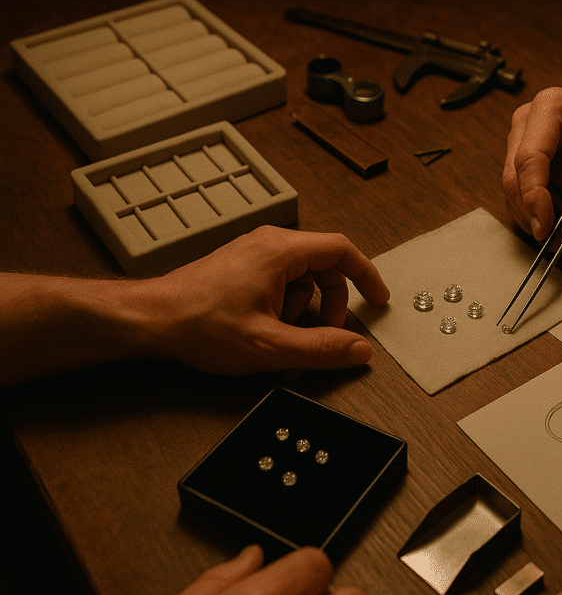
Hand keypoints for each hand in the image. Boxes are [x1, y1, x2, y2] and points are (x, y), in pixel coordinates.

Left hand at [140, 226, 389, 374]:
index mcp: (281, 251)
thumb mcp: (270, 346)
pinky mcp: (241, 268)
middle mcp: (268, 244)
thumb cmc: (199, 324)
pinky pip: (280, 283)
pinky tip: (264, 331)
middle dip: (333, 303)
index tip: (379, 299)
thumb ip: (322, 349)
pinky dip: (284, 307)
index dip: (367, 276)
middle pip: (324, 266)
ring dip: (303, 309)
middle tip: (330, 333)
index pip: (342, 250)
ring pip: (302, 278)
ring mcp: (253, 254)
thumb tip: (359, 350)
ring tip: (280, 335)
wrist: (150, 320)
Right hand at [502, 53, 561, 248]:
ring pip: (523, 196)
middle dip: (544, 217)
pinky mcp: (530, 165)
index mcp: (548, 109)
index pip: (528, 160)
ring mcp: (523, 145)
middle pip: (517, 181)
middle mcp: (526, 125)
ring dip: (554, 222)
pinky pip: (534, 198)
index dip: (534, 198)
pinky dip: (558, 217)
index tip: (547, 228)